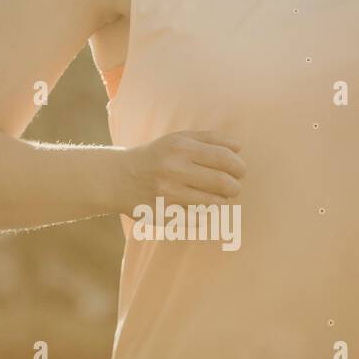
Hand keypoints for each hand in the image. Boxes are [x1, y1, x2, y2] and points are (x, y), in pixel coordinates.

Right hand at [116, 130, 245, 214]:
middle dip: (235, 187)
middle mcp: (173, 169)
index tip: (239, 171)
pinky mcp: (163, 214)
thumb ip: (210, 139)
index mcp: (180, 148)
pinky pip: (198, 220)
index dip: (239, 167)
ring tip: (214, 196)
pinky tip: (198, 207)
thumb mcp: (178, 139)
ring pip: (214, 204)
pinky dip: (204, 215)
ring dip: (221, 201)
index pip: (225, 158)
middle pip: (224, 183)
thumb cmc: (156, 156)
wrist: (118, 178)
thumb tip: (239, 147)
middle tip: (232, 187)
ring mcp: (167, 194)